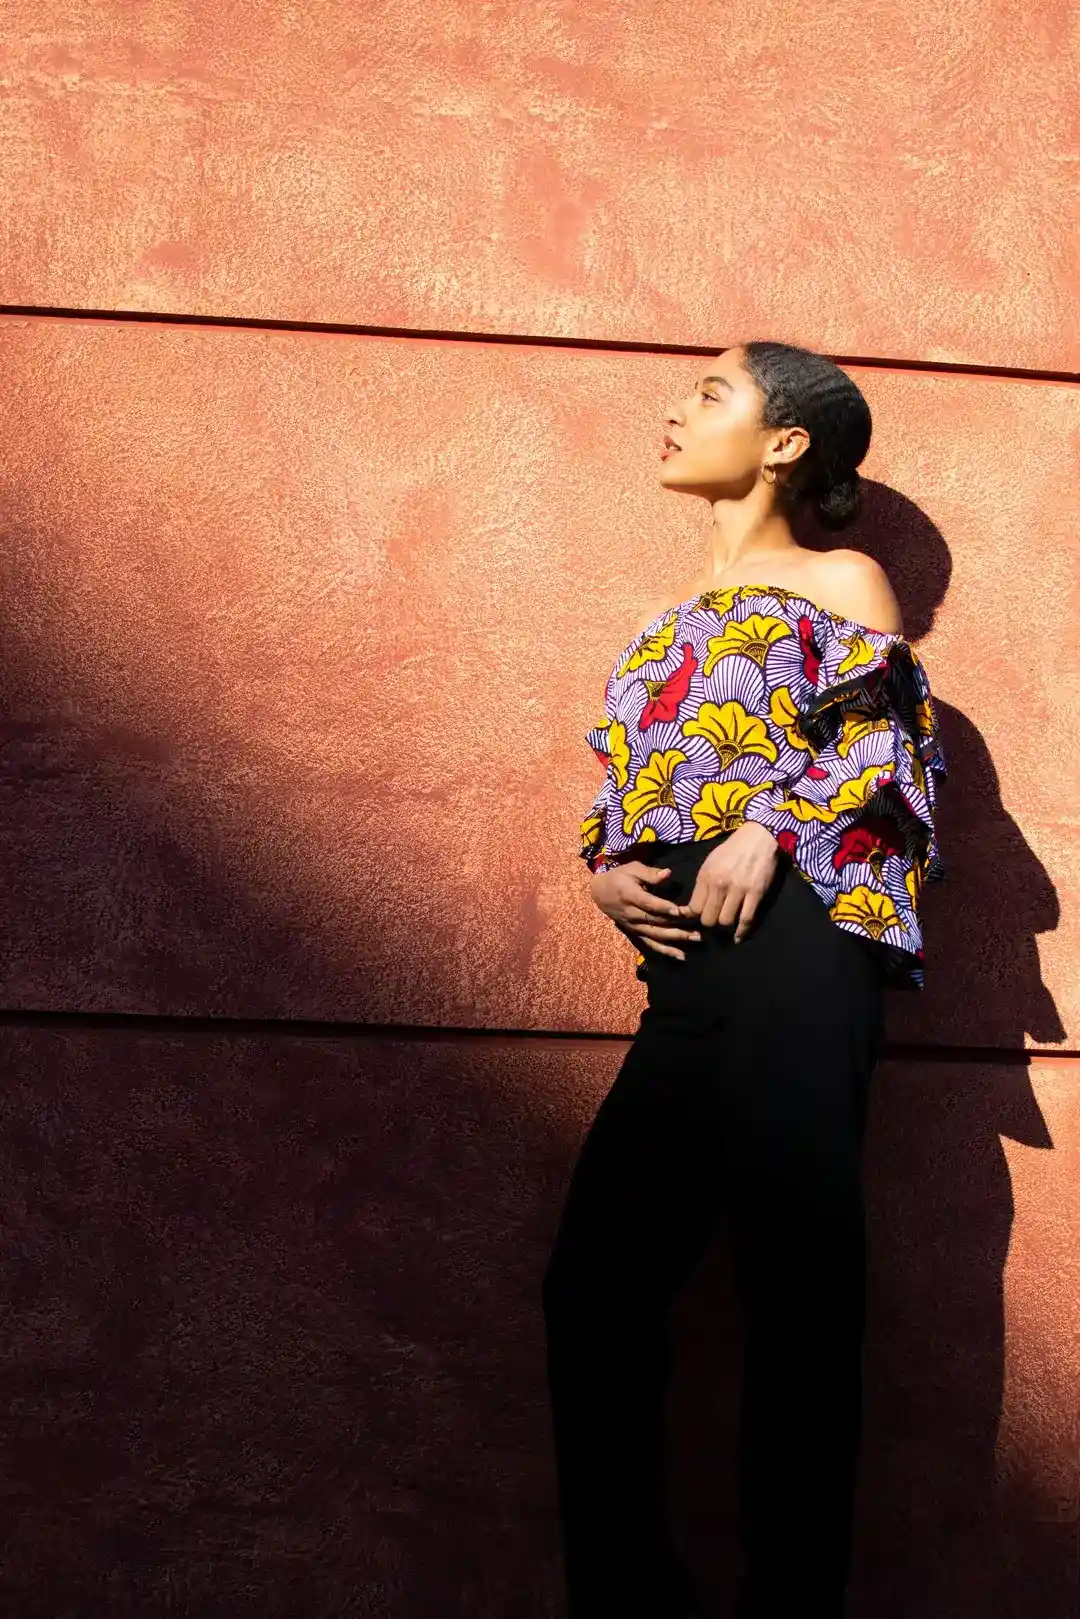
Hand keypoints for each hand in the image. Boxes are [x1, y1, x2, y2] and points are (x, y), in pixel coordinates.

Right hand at [589, 861, 701, 960]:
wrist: (599, 893)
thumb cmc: (618, 877)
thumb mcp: (632, 868)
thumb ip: (650, 873)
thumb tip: (668, 874)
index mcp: (630, 895)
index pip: (649, 904)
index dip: (664, 908)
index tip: (681, 911)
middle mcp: (632, 914)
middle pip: (656, 921)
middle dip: (678, 925)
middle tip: (698, 927)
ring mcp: (634, 926)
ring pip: (656, 935)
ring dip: (677, 938)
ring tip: (696, 938)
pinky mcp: (635, 933)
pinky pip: (651, 944)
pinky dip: (666, 951)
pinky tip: (681, 956)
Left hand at [685, 821, 779, 942]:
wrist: (759, 837)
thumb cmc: (732, 849)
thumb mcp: (710, 862)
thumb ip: (702, 884)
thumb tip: (694, 906)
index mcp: (706, 876)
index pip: (694, 908)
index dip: (695, 915)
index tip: (699, 916)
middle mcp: (720, 884)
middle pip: (708, 919)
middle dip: (710, 923)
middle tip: (715, 919)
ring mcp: (738, 890)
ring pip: (725, 922)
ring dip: (726, 925)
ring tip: (727, 920)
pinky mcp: (756, 894)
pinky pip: (746, 920)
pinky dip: (742, 932)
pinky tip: (738, 937)